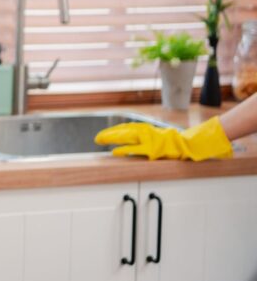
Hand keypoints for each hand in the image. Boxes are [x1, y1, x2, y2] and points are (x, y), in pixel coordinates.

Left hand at [94, 117, 232, 160]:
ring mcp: (147, 140)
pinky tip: (115, 152)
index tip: (102, 135)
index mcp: (143, 128)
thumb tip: (124, 137)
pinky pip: (134, 150)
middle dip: (108, 135)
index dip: (111, 132)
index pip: (123, 128)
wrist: (184, 144)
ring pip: (125, 137)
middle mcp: (143, 131)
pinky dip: (124, 150)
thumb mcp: (152, 135)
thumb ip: (139, 135)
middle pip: (121, 132)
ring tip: (100, 141)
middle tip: (97, 139)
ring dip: (111, 139)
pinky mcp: (151, 150)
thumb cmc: (168, 141)